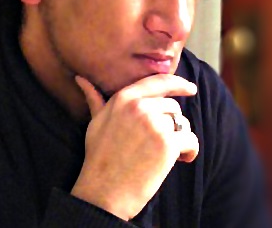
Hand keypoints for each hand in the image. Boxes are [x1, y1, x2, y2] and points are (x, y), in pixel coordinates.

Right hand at [70, 74, 198, 220]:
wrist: (103, 192)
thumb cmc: (99, 156)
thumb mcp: (96, 122)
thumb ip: (95, 99)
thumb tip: (81, 79)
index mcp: (124, 98)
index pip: (159, 81)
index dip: (178, 83)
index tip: (190, 88)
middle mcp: (140, 107)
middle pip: (173, 106)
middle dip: (172, 123)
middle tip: (160, 142)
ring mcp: (154, 124)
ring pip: (182, 123)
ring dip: (179, 138)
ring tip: (165, 153)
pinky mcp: (167, 144)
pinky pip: (191, 140)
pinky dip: (191, 151)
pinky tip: (182, 159)